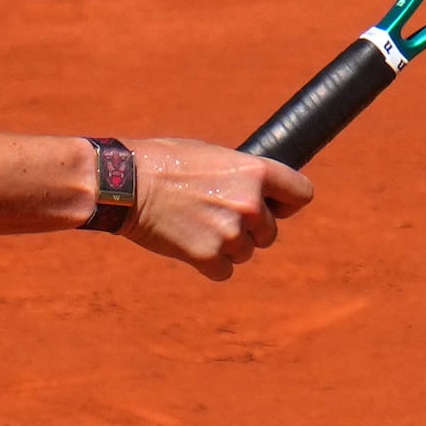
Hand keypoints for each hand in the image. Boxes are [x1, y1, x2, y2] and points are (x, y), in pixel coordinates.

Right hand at [123, 139, 313, 279]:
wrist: (124, 183)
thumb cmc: (163, 162)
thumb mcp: (211, 155)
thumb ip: (240, 175)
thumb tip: (259, 191)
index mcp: (255, 172)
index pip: (302, 194)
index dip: (287, 202)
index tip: (274, 205)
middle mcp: (250, 204)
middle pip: (270, 232)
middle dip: (249, 229)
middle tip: (213, 214)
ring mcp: (231, 233)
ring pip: (246, 252)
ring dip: (226, 245)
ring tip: (193, 224)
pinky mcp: (208, 257)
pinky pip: (224, 270)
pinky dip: (208, 263)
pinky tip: (185, 242)